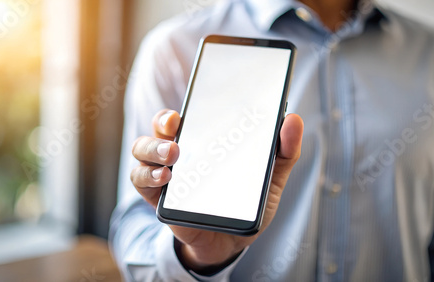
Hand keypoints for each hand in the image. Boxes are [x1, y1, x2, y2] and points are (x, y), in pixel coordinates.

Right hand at [131, 109, 303, 273]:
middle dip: (162, 122)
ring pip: (142, 149)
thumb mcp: (270, 178)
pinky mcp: (159, 197)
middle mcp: (181, 153)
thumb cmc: (246, 203)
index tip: (185, 108)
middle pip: (159, 128)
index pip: (187, 115)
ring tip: (172, 156)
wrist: (231, 242)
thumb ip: (284, 150)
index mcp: (204, 142)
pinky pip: (140, 179)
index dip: (181, 106)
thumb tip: (293, 119)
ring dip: (153, 149)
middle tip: (176, 127)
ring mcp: (166, 174)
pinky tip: (166, 178)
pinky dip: (147, 175)